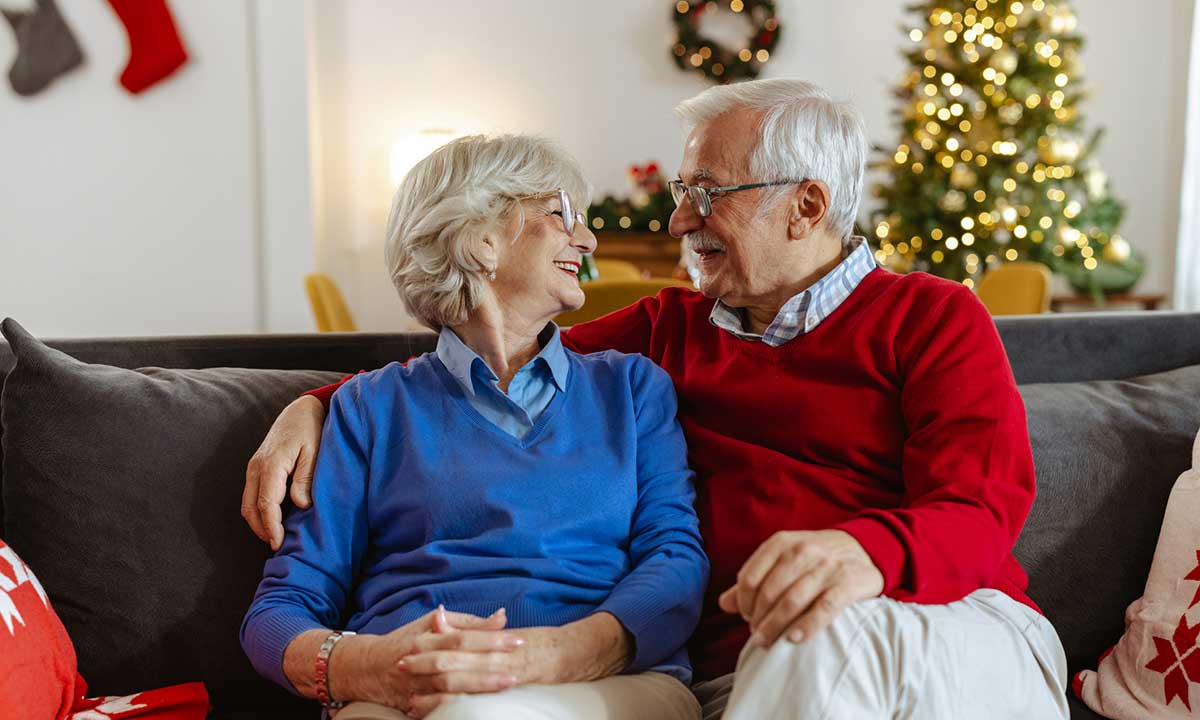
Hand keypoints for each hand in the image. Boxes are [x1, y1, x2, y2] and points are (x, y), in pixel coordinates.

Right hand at [242, 394, 325, 549]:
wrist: (299, 411)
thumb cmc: (311, 430)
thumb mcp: (314, 452)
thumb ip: (306, 478)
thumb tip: (301, 505)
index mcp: (271, 464)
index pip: (266, 504)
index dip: (271, 526)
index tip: (279, 543)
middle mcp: (256, 467)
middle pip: (251, 508)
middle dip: (262, 530)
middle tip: (278, 546)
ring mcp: (253, 468)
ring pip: (247, 504)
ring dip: (258, 523)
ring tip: (276, 537)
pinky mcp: (255, 469)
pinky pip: (251, 496)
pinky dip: (258, 512)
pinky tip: (273, 520)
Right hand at [334, 607, 522, 717]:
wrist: (367, 667)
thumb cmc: (406, 641)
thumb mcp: (431, 624)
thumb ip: (467, 623)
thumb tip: (500, 618)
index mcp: (428, 637)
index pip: (462, 637)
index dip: (489, 638)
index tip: (516, 640)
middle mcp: (421, 658)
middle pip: (458, 661)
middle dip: (489, 664)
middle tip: (517, 665)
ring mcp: (415, 683)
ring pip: (449, 685)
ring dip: (478, 686)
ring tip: (505, 685)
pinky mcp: (411, 702)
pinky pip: (434, 706)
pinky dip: (452, 705)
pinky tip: (474, 706)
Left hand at [399, 612, 630, 695]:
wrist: (577, 653)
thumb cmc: (540, 644)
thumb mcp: (505, 633)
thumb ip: (475, 629)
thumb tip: (442, 616)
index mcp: (494, 639)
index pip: (456, 639)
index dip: (430, 644)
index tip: (405, 647)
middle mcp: (497, 654)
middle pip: (454, 659)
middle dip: (424, 664)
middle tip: (399, 667)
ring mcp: (505, 674)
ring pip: (464, 684)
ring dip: (435, 693)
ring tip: (411, 701)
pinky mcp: (512, 691)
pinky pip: (481, 701)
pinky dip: (457, 707)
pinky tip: (441, 714)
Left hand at [718, 530, 883, 646]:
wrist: (864, 547)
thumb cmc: (815, 558)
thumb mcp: (784, 558)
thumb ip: (754, 579)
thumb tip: (723, 603)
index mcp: (781, 542)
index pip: (750, 576)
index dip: (743, 602)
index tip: (746, 617)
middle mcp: (802, 551)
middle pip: (768, 591)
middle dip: (758, 618)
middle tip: (757, 635)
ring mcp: (826, 566)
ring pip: (792, 601)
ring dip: (775, 626)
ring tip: (767, 642)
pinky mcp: (847, 582)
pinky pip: (824, 607)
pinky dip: (807, 625)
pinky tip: (795, 639)